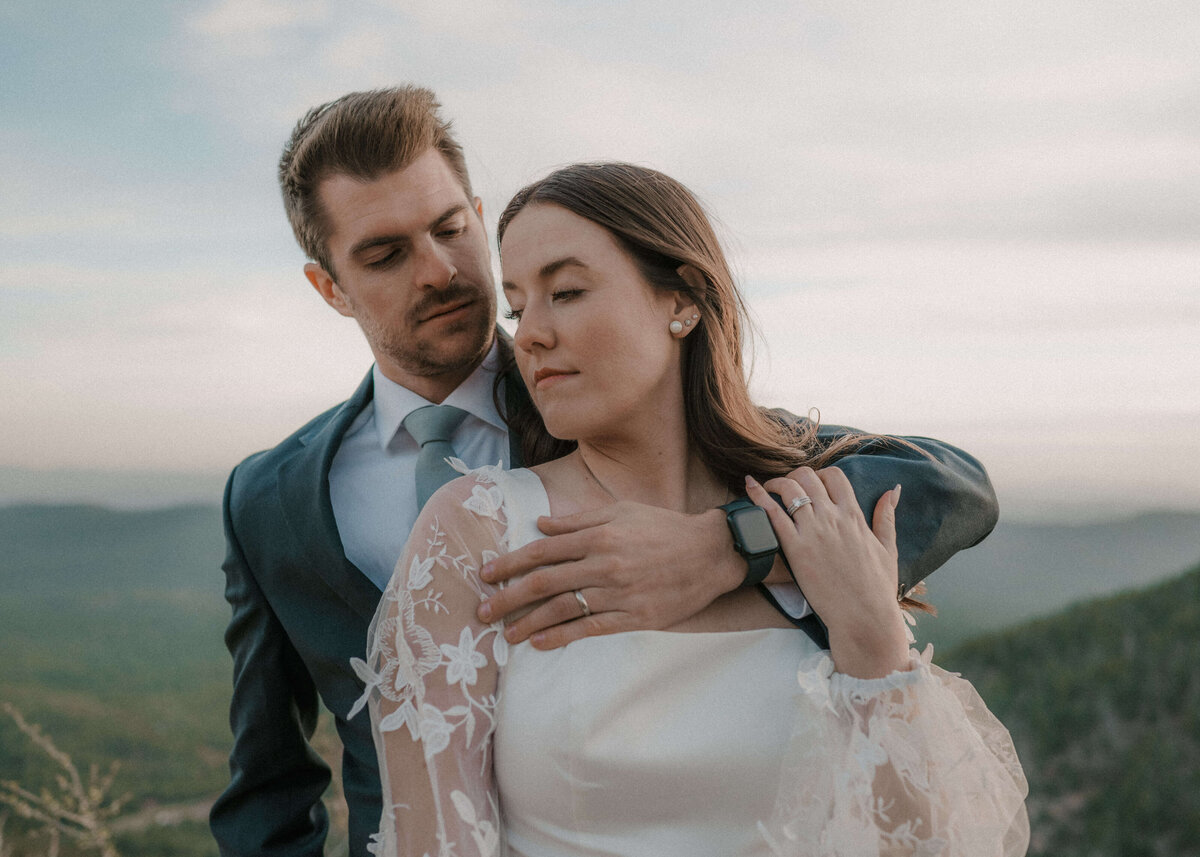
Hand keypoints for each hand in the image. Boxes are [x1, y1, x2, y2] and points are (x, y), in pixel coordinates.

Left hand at [476, 502, 741, 648]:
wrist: (711, 553)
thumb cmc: (663, 528)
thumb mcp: (621, 511)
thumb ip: (578, 521)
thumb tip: (540, 525)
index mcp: (599, 535)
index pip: (543, 550)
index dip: (510, 563)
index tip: (486, 574)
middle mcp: (604, 564)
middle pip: (545, 582)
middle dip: (509, 597)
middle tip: (482, 611)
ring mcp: (619, 593)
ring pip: (564, 609)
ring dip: (529, 622)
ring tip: (506, 635)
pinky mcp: (635, 617)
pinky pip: (591, 628)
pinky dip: (563, 636)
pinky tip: (540, 643)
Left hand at [747, 467, 909, 678]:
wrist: (864, 616)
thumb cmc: (877, 588)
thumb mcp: (888, 548)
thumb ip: (886, 517)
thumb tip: (893, 490)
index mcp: (854, 516)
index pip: (835, 476)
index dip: (821, 474)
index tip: (814, 485)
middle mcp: (832, 517)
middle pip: (807, 477)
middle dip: (796, 477)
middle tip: (788, 488)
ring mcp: (813, 531)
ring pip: (788, 489)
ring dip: (776, 483)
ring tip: (769, 489)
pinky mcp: (795, 548)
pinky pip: (772, 513)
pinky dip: (758, 496)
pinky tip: (749, 486)